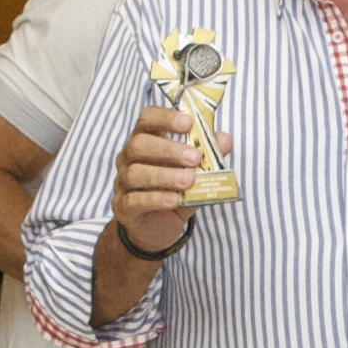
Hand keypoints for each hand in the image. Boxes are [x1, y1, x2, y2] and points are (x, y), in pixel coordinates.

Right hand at [111, 105, 204, 252]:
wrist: (157, 229)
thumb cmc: (175, 192)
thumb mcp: (196, 174)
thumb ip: (209, 156)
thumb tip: (225, 140)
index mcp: (146, 142)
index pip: (147, 120)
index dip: (165, 118)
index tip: (188, 123)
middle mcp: (129, 159)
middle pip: (139, 144)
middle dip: (168, 149)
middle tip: (194, 158)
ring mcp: (123, 183)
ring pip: (136, 173)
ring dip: (164, 175)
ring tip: (188, 181)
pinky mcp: (123, 207)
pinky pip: (135, 200)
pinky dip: (156, 199)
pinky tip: (174, 200)